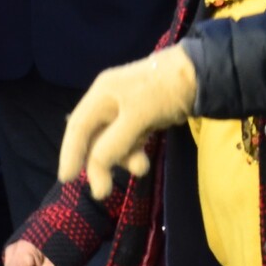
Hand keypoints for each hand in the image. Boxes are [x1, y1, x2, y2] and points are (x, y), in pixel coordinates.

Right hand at [58, 46, 197, 199]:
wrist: (200, 74)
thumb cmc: (164, 92)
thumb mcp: (137, 117)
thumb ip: (114, 143)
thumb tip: (95, 169)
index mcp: (101, 94)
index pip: (77, 127)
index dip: (69, 153)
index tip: (66, 179)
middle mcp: (108, 101)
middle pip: (94, 136)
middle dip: (98, 162)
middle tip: (104, 191)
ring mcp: (126, 108)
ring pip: (114, 141)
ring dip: (123, 158)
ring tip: (142, 167)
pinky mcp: (143, 116)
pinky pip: (130, 138)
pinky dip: (133, 151)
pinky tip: (143, 157)